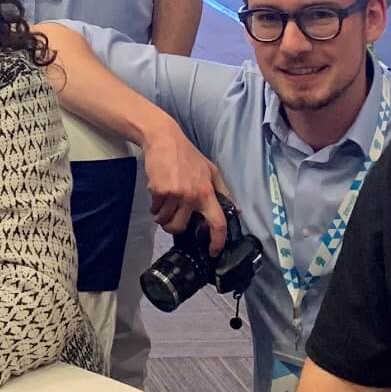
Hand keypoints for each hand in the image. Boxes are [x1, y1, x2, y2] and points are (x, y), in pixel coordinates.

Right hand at [144, 121, 229, 254]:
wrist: (164, 140)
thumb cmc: (188, 155)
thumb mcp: (211, 170)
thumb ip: (223, 191)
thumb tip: (236, 210)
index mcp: (207, 192)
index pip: (217, 222)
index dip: (217, 241)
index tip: (212, 251)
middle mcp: (192, 196)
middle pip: (181, 227)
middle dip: (174, 227)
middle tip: (172, 218)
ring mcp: (174, 194)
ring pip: (165, 221)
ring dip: (162, 217)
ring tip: (163, 205)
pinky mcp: (159, 191)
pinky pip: (155, 209)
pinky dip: (154, 206)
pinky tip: (157, 195)